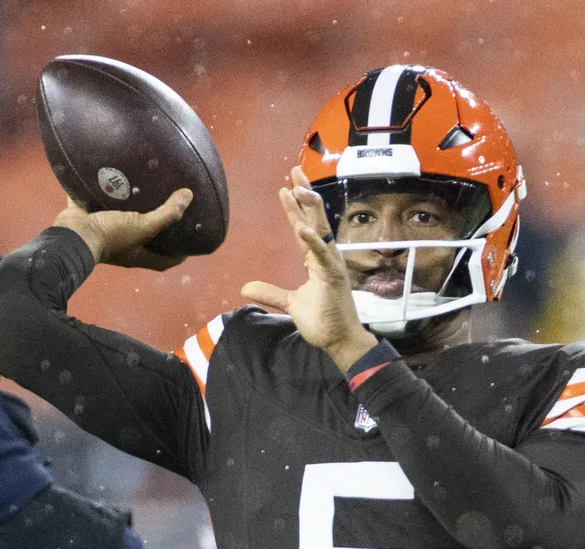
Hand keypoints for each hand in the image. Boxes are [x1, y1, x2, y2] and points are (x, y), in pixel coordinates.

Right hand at [52, 189, 192, 270]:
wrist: (71, 233)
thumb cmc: (111, 236)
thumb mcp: (143, 226)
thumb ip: (166, 214)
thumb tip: (189, 196)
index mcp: (140, 254)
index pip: (168, 259)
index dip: (182, 252)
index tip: (194, 238)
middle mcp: (126, 246)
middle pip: (148, 238)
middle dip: (161, 226)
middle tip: (175, 208)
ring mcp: (108, 233)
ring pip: (126, 219)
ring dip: (135, 208)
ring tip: (150, 189)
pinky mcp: (93, 217)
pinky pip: (101, 202)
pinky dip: (107, 192)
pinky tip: (118, 178)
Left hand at [241, 166, 375, 370]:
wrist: (339, 341)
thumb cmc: (323, 321)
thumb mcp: (290, 304)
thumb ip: (270, 292)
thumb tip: (245, 288)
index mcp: (317, 260)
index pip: (304, 227)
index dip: (294, 208)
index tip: (285, 188)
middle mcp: (326, 257)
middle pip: (314, 220)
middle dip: (305, 195)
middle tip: (294, 172)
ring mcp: (332, 265)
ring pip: (321, 230)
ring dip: (310, 209)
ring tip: (298, 189)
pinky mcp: (334, 278)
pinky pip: (322, 256)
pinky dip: (312, 241)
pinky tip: (302, 227)